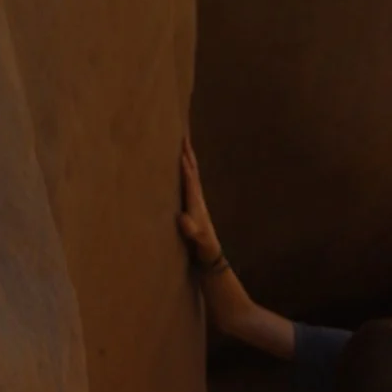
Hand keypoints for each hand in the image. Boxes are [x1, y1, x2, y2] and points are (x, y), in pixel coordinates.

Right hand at [177, 138, 221, 270]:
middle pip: (193, 171)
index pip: (191, 181)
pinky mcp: (193, 206)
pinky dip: (186, 172)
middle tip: (184, 136)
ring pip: (192, 175)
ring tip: (183, 145)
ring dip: (188, 159)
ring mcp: (196, 201)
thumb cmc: (204, 248)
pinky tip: (182, 168)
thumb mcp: (198, 241)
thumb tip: (182, 219)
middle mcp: (198, 199)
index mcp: (196, 203)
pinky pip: (188, 183)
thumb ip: (192, 231)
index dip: (185, 166)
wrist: (211, 255)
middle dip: (189, 154)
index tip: (180, 150)